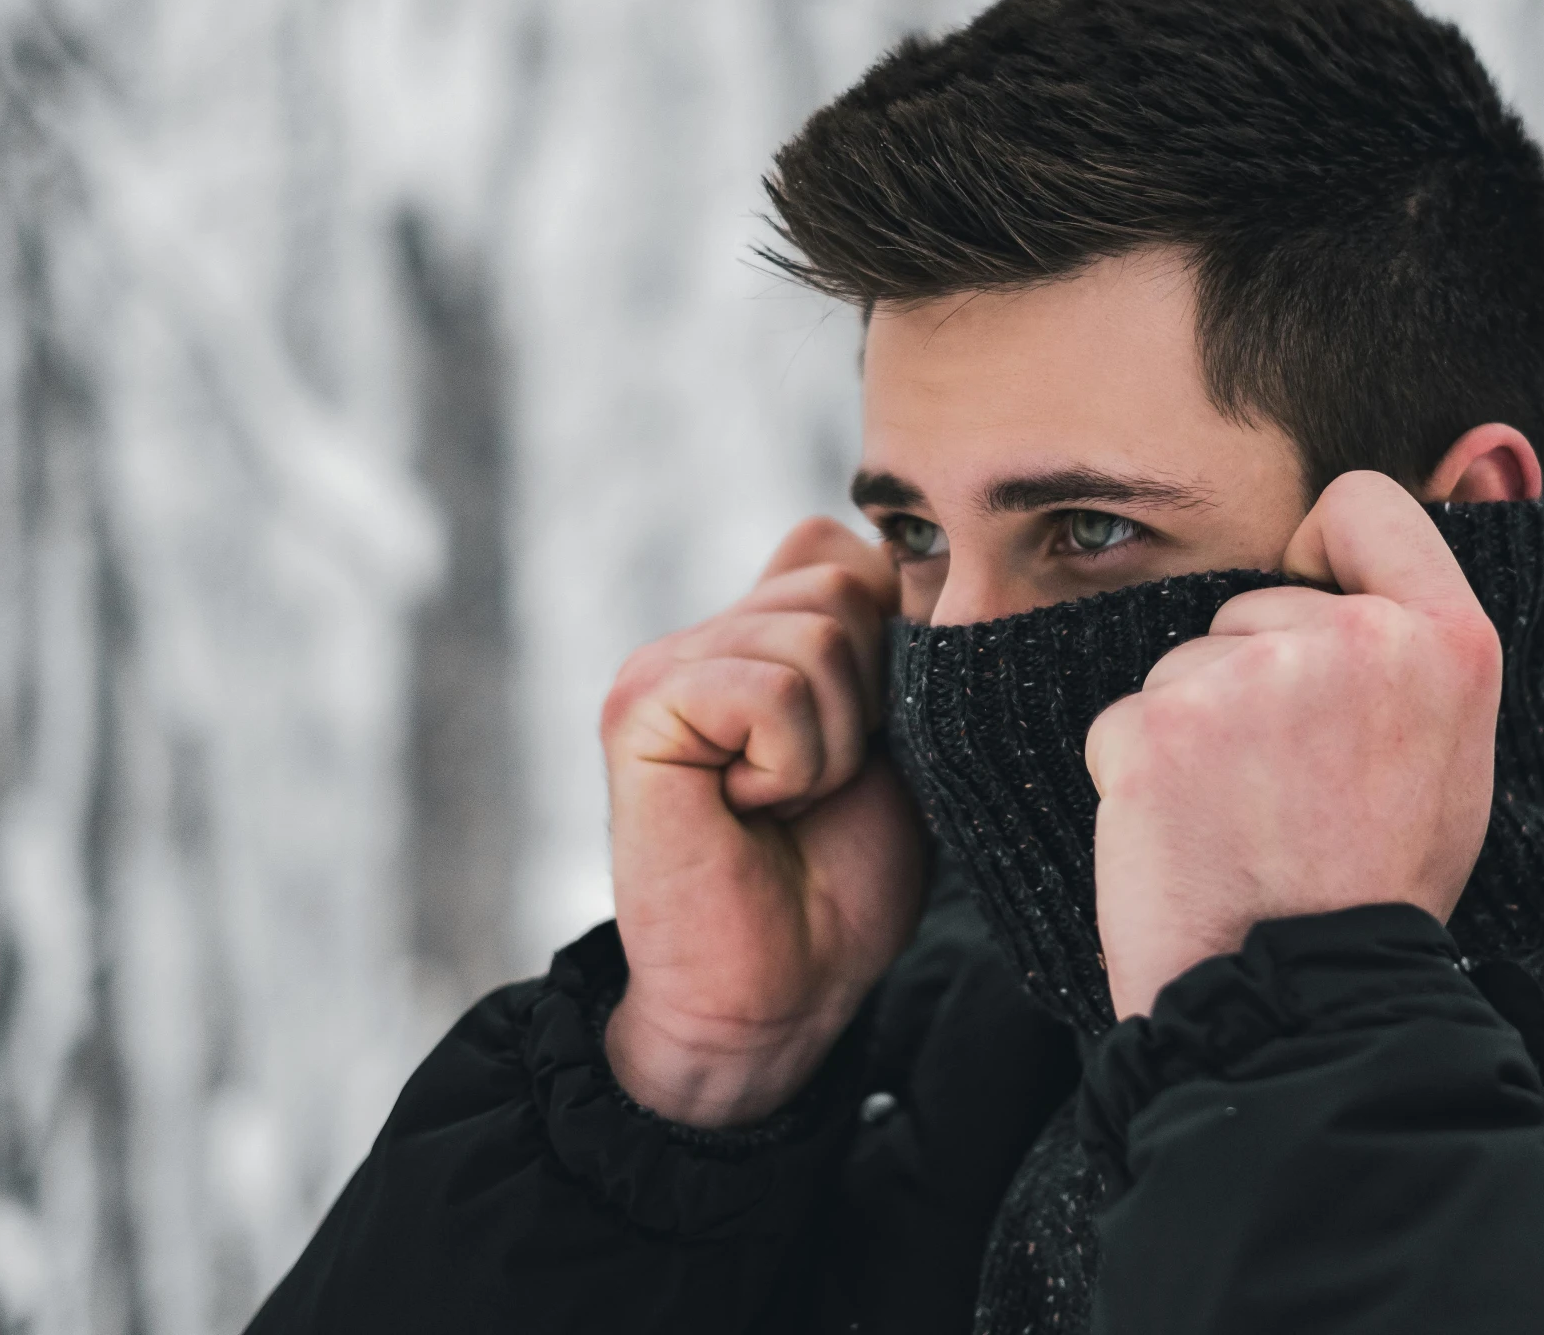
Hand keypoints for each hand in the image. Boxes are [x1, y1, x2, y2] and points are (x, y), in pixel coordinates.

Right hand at [601, 517, 925, 1126]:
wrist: (779, 994)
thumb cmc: (840, 881)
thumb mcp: (895, 742)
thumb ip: (887, 645)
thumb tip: (904, 558)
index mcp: (753, 636)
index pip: (842, 549)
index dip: (887, 643)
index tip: (864, 743)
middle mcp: (701, 636)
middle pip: (841, 580)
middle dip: (869, 696)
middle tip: (816, 783)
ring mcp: (662, 666)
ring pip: (817, 633)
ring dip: (833, 741)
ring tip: (783, 801)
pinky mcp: (638, 710)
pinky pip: (770, 691)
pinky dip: (792, 763)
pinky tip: (748, 810)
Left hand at [1084, 472, 1500, 1021]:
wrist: (1302, 1008)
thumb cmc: (1373, 888)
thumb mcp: (1450, 756)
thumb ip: (1414, 649)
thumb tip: (1383, 538)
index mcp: (1446, 642)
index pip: (1365, 503)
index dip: (1324, 549)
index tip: (1314, 608)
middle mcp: (1355, 640)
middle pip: (1254, 602)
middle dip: (1250, 678)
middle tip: (1288, 793)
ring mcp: (1251, 677)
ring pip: (1184, 666)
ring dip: (1193, 735)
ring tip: (1243, 827)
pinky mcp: (1161, 726)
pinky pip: (1127, 723)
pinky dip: (1138, 780)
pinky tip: (1189, 843)